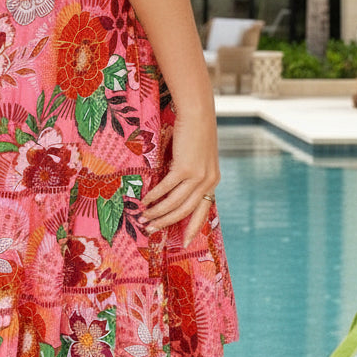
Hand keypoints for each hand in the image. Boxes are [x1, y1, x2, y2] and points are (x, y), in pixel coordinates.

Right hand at [139, 111, 219, 246]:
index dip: (193, 228)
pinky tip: (145, 200)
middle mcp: (207, 181)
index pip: (203, 211)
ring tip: (144, 217)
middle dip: (167, 223)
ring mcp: (197, 176)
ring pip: (175, 203)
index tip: (183, 242)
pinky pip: (167, 188)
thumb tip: (174, 187)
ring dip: (158, 212)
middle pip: (185, 211)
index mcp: (212, 181)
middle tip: (151, 230)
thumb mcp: (199, 157)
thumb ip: (192, 173)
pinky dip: (154, 196)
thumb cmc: (196, 131)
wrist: (198, 114)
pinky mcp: (185, 168)